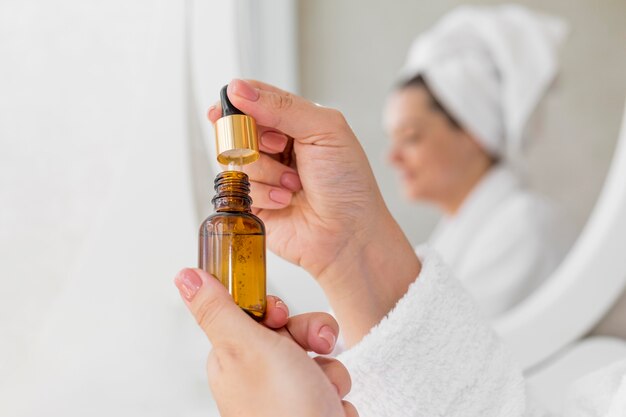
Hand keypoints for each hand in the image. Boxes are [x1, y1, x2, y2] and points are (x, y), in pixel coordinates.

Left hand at [174, 268, 357, 416]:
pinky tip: (330, 407)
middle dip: (311, 336)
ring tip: (323, 390)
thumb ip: (219, 308)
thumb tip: (186, 277)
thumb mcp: (247, 346)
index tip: (278, 316)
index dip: (273, 309)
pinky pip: (332, 379)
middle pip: (290, 329)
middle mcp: (258, 373)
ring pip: (316, 353)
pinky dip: (336, 391)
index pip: (252, 312)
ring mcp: (287, 391)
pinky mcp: (312, 404)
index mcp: (233, 357)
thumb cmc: (283, 411)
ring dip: (329, 368)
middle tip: (312, 350)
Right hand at [209, 79, 382, 278]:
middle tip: (280, 148)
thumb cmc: (348, 182)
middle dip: (256, 138)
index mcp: (294, 122)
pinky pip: (237, 187)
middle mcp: (275, 146)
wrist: (350, 234)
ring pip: (234, 157)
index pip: (255, 97)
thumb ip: (282, 106)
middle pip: (237, 126)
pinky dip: (263, 193)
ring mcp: (262, 174)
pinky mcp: (251, 202)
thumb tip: (238, 90)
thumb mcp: (325, 131)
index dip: (239, 99)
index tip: (233, 104)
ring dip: (266, 170)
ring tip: (295, 184)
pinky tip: (286, 201)